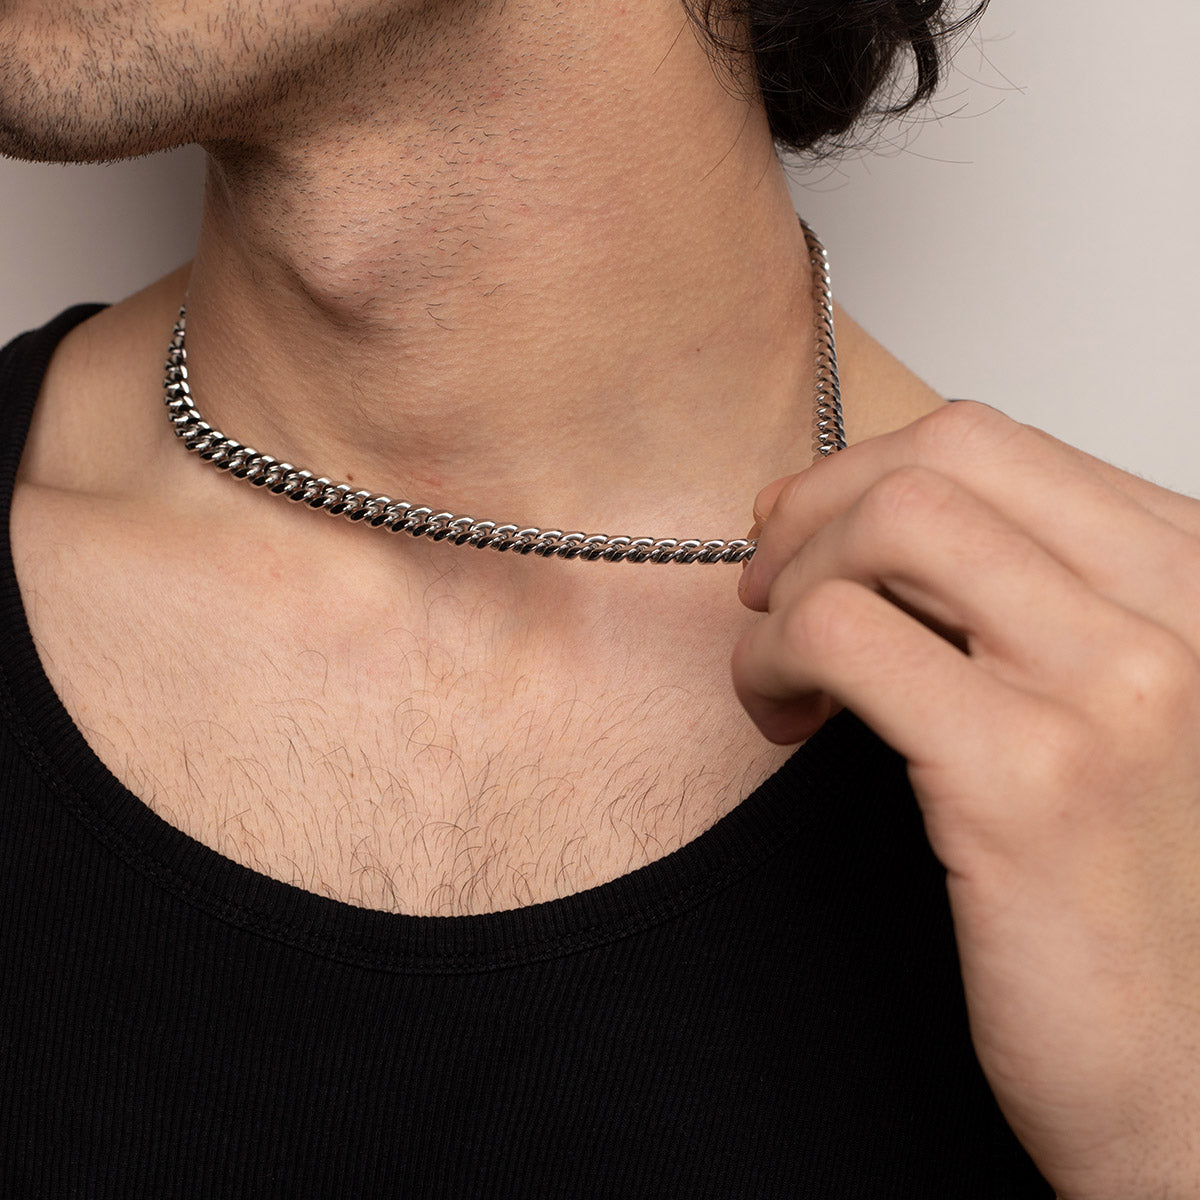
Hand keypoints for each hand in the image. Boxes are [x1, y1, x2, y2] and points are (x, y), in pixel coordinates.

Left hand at [732, 401, 1199, 1199]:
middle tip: (770, 588)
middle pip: (939, 459)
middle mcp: (1180, 607)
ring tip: (779, 668)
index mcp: (1190, 574)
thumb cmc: (1134, 886)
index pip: (990, 444)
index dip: (862, 475)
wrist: (1189, 1072)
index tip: (804, 535)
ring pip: (888, 525)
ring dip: (789, 585)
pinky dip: (772, 658)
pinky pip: (844, 635)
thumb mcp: (1108, 701)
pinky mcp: (1033, 778)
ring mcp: (1117, 685)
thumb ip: (1019, 599)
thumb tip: (865, 519)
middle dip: (814, 510)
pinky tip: (782, 716)